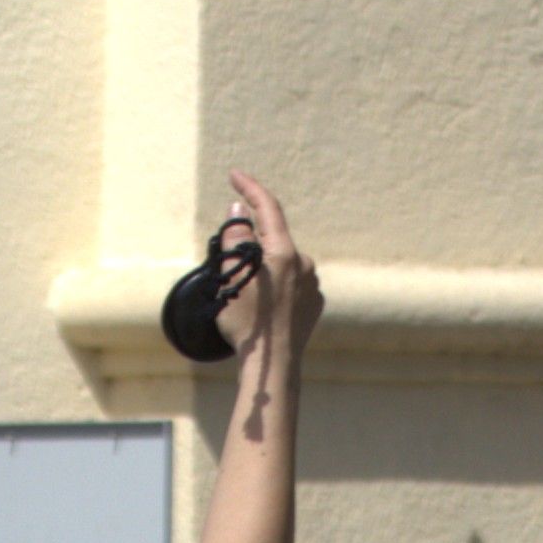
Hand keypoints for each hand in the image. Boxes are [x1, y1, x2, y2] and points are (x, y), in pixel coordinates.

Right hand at [219, 173, 321, 364]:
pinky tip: (263, 308)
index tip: (235, 176)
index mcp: (285, 253)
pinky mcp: (314, 305)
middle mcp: (305, 264)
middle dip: (251, 244)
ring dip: (264, 269)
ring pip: (282, 265)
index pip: (267, 208)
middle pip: (273, 241)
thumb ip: (236, 238)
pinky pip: (291, 284)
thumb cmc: (248, 324)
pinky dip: (275, 287)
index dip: (250, 189)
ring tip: (245, 298)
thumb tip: (240, 211)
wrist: (272, 367)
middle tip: (229, 266)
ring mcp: (312, 286)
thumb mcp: (231, 277)